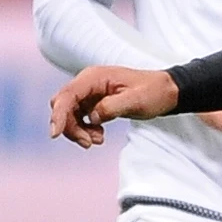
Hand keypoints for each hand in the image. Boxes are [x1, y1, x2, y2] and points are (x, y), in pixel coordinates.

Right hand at [49, 65, 179, 148]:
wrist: (166, 91)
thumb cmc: (153, 92)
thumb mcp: (136, 101)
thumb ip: (111, 107)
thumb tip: (92, 117)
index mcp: (94, 77)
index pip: (67, 96)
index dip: (58, 115)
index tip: (55, 134)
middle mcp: (88, 83)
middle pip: (63, 106)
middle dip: (71, 127)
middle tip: (89, 144)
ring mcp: (90, 93)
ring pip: (70, 115)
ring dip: (78, 131)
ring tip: (98, 140)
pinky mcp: (94, 102)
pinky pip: (80, 118)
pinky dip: (85, 130)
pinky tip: (99, 136)